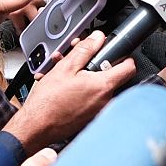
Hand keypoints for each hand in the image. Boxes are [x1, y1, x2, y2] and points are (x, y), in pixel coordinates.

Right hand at [4, 31, 136, 152]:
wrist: (36, 126)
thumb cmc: (48, 102)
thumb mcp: (65, 68)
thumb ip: (85, 50)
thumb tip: (98, 38)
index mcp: (103, 86)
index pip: (129, 67)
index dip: (123, 56)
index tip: (113, 52)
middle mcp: (106, 100)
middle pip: (112, 75)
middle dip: (96, 65)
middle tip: (80, 62)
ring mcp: (99, 110)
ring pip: (99, 87)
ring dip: (85, 77)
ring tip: (67, 75)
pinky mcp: (91, 117)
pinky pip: (92, 99)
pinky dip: (82, 91)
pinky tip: (67, 88)